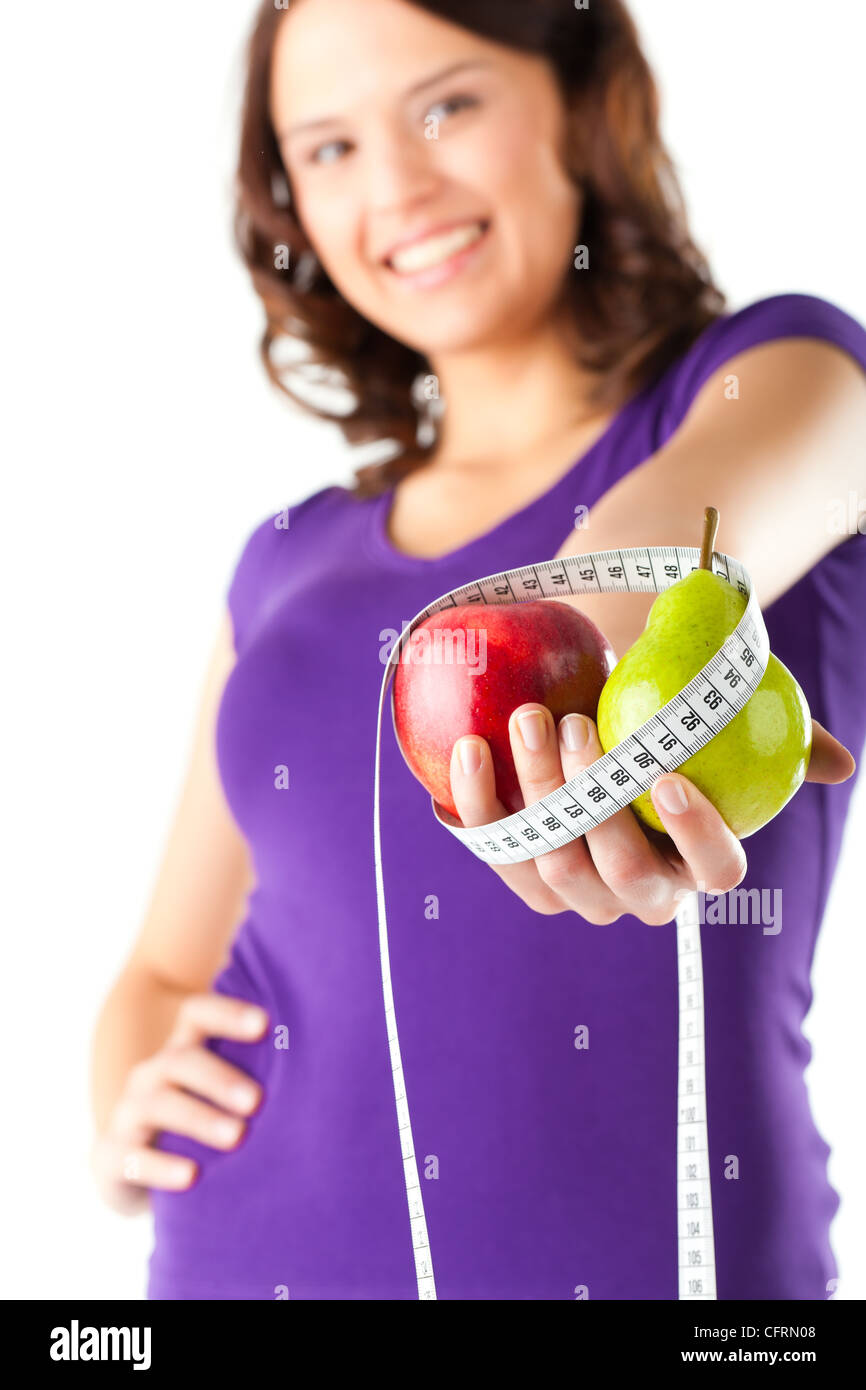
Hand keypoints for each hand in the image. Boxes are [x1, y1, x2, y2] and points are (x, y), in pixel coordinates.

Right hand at [89, 993, 267, 1214]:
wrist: (137, 1171)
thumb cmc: (202, 1119)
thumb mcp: (222, 1092)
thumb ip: (259, 1070)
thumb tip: (329, 1054)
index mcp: (183, 1050)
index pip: (198, 1013)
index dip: (228, 1013)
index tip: (266, 1024)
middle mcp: (153, 1074)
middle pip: (181, 1060)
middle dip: (220, 1077)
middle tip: (258, 1101)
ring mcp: (130, 1114)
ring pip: (158, 1104)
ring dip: (199, 1118)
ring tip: (237, 1137)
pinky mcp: (112, 1157)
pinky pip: (133, 1158)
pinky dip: (161, 1167)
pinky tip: (192, 1177)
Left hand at [448, 709, 854, 923]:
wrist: (585, 697)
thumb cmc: (662, 709)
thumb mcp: (721, 716)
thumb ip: (784, 740)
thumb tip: (839, 764)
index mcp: (695, 863)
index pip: (716, 871)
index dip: (698, 834)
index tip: (668, 774)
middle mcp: (634, 890)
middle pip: (623, 876)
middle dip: (596, 808)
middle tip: (577, 728)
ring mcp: (572, 885)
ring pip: (556, 866)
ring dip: (539, 794)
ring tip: (527, 718)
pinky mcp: (515, 863)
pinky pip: (495, 848)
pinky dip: (477, 801)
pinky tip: (470, 746)